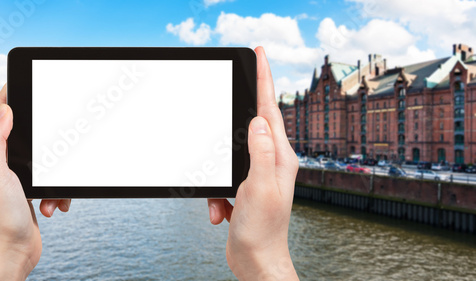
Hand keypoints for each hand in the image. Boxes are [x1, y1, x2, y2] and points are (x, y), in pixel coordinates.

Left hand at [0, 85, 70, 280]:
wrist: (9, 253)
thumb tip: (3, 110)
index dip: (8, 97)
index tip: (20, 82)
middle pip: (25, 135)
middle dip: (45, 139)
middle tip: (56, 132)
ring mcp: (15, 179)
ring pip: (44, 160)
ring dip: (55, 175)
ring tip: (51, 194)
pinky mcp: (30, 192)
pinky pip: (51, 181)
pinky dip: (58, 192)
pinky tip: (55, 204)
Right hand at [207, 47, 299, 279]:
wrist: (256, 261)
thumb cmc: (263, 230)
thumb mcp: (259, 188)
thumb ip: (260, 153)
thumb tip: (258, 121)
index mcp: (280, 157)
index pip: (270, 110)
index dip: (264, 80)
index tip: (260, 55)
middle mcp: (272, 161)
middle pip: (252, 124)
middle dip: (239, 113)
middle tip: (234, 91)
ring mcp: (258, 173)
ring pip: (231, 154)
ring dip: (219, 177)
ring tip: (223, 204)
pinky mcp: (244, 185)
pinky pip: (223, 177)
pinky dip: (216, 194)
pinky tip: (221, 212)